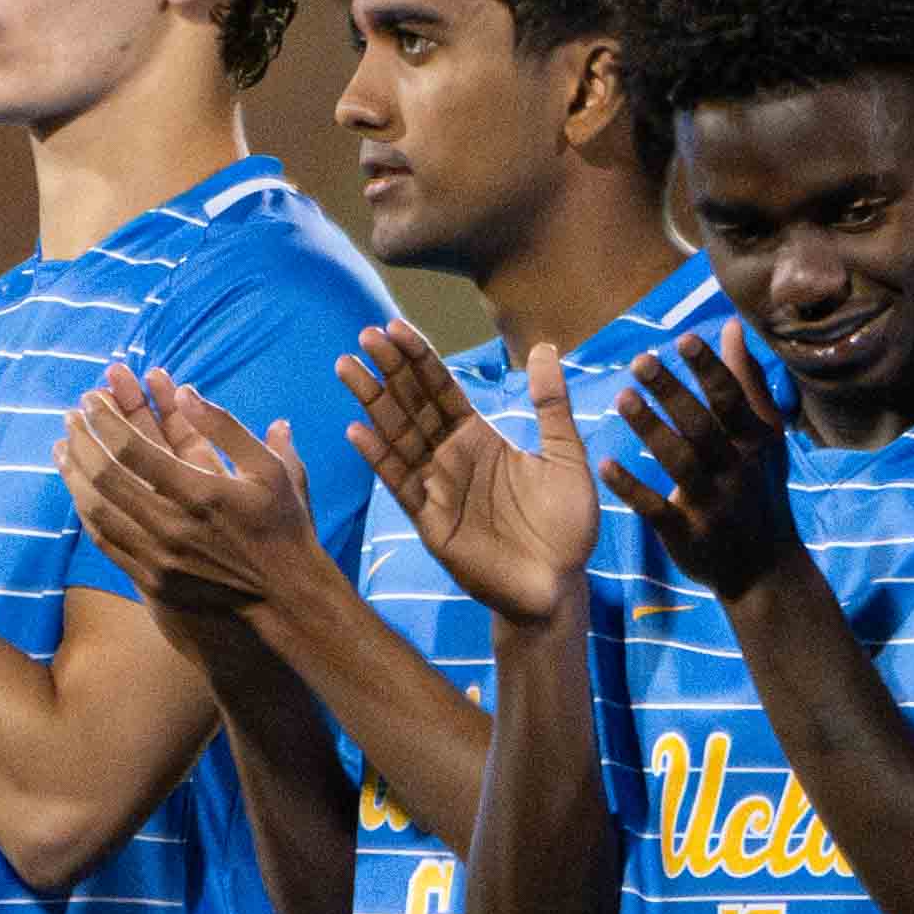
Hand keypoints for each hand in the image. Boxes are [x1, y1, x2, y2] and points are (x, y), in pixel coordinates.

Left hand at [65, 372, 330, 624]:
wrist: (286, 602)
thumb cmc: (282, 530)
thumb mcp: (270, 469)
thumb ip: (226, 428)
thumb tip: (185, 391)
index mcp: (200, 494)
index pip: (133, 449)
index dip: (106, 419)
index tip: (91, 399)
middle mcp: (172, 526)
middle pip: (106, 477)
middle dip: (83, 441)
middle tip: (71, 417)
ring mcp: (158, 557)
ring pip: (98, 510)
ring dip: (74, 474)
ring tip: (63, 447)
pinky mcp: (152, 581)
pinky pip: (106, 541)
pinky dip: (87, 511)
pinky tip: (78, 491)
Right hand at [349, 328, 598, 634]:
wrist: (559, 585)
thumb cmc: (566, 525)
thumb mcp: (564, 454)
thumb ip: (550, 404)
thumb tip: (543, 346)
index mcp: (479, 438)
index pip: (441, 389)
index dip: (418, 359)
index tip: (394, 327)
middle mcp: (451, 458)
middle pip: (412, 405)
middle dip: (388, 371)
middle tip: (364, 336)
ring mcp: (437, 489)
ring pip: (398, 437)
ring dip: (372, 404)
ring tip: (348, 369)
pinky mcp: (431, 523)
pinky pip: (401, 486)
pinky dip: (380, 459)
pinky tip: (358, 431)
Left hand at [599, 337, 798, 601]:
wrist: (765, 568)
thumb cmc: (760, 488)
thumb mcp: (764, 436)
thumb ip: (746, 381)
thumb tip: (733, 327)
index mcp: (753, 441)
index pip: (730, 398)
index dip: (708, 368)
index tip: (683, 338)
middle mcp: (736, 469)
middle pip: (702, 426)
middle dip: (673, 392)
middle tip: (640, 361)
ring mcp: (713, 504)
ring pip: (680, 463)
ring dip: (650, 430)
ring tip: (622, 398)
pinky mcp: (688, 535)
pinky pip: (656, 509)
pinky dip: (630, 487)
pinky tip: (603, 465)